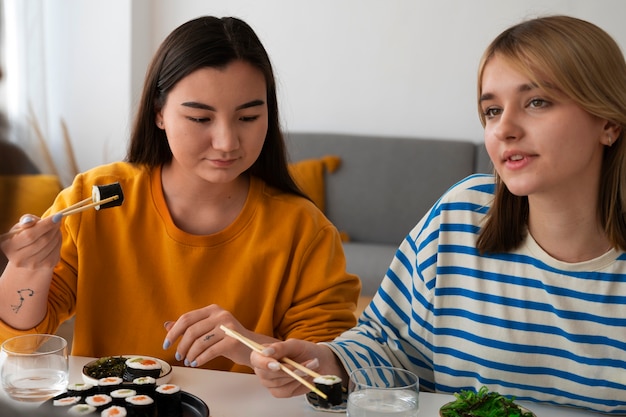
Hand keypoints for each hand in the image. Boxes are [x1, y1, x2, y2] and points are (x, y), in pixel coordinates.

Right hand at [1, 215, 61, 270]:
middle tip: (58, 220)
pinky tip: (56, 238)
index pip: (30, 235)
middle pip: (43, 241)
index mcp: (8, 246)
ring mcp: (32, 265)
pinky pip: (57, 252)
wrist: (28, 256)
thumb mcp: (21, 227)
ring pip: (52, 246)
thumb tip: (30, 220)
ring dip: (57, 234)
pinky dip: (59, 242)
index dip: (45, 225)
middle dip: (53, 228)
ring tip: (55, 229)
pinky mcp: (45, 267)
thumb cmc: (24, 237)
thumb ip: (26, 221)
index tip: (57, 216)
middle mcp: (18, 259)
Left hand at [162, 304, 276, 367]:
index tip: (166, 344)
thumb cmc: (228, 338)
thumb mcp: (208, 329)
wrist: (251, 347)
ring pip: (200, 342)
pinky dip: (200, 359)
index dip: (174, 332)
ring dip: (190, 355)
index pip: (187, 318)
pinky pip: (210, 351)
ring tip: (189, 361)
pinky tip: (197, 363)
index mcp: (213, 309)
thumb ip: (190, 326)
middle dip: (182, 346)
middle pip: (192, 331)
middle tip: (179, 356)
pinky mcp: (233, 341)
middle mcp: (221, 315)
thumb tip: (167, 325)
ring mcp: (228, 327)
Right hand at [250, 339, 346, 397]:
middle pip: (266, 375)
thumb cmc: (304, 351)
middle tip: (303, 366)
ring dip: (296, 376)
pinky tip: (304, 377)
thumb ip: (280, 347)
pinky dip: (297, 384)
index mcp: (263, 354)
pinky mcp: (279, 392)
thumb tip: (266, 352)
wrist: (318, 361)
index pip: (256, 359)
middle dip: (287, 371)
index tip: (277, 365)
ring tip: (309, 367)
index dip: (264, 363)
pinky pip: (285, 392)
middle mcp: (263, 369)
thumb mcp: (294, 344)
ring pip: (277, 384)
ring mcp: (270, 382)